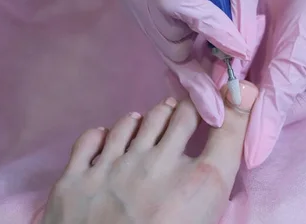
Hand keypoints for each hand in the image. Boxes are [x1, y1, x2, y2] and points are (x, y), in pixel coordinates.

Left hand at [43, 82, 259, 223]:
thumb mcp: (207, 217)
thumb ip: (221, 177)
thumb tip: (227, 157)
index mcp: (198, 184)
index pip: (224, 124)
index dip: (229, 104)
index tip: (227, 93)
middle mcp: (157, 165)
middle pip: (179, 113)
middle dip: (187, 108)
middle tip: (187, 110)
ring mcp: (113, 168)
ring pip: (136, 121)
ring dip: (149, 119)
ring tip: (153, 121)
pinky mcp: (75, 179)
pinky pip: (92, 138)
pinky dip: (105, 134)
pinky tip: (111, 139)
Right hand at [109, 0, 261, 127]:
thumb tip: (243, 47)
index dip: (208, 27)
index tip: (238, 52)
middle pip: (169, 34)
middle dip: (203, 67)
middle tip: (229, 101)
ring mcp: (127, 0)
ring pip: (165, 48)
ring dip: (196, 71)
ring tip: (220, 102)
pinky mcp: (132, 13)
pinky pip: (162, 46)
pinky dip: (186, 67)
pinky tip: (203, 97)